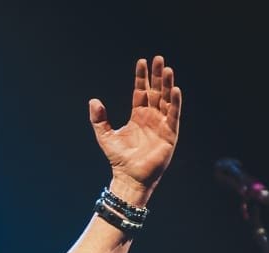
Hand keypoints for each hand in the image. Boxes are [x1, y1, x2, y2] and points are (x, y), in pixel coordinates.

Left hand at [89, 55, 181, 203]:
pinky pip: (173, 116)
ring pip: (166, 100)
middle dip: (157, 75)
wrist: (129, 178)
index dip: (142, 77)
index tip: (142, 61)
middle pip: (156, 91)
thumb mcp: (105, 136)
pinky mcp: (169, 135)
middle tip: (159, 58)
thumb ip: (99, 119)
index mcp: (138, 116)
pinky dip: (175, 103)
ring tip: (168, 69)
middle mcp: (151, 117)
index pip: (141, 91)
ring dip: (167, 85)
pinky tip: (175, 90)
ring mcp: (161, 125)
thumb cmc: (118, 159)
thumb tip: (93, 101)